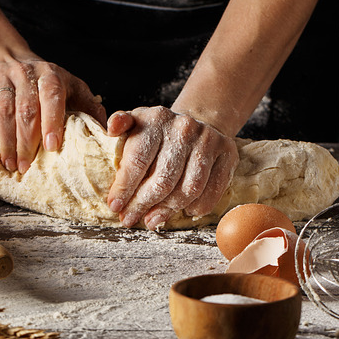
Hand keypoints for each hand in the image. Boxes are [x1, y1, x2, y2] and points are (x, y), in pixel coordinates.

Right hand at [0, 58, 105, 172]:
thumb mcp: (73, 89)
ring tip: (11, 164)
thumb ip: (90, 109)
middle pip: (25, 109)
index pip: (52, 96)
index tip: (52, 146)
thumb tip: (110, 135)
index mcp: (51, 74)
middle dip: (27, 141)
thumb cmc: (46, 84)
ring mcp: (0, 79)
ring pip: (2, 111)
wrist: (6, 57)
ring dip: (6, 141)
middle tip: (27, 167)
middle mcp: (24, 73)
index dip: (52, 121)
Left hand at [106, 106, 238, 229]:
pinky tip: (182, 212)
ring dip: (168, 210)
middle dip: (143, 204)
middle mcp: (184, 128)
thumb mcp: (136, 121)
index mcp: (156, 119)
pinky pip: (211, 190)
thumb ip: (121, 124)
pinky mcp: (227, 154)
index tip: (115, 206)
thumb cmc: (159, 130)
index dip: (124, 188)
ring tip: (152, 220)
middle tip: (130, 219)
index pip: (138, 160)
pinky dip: (196, 207)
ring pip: (188, 189)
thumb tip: (111, 128)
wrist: (198, 121)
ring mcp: (208, 141)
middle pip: (163, 180)